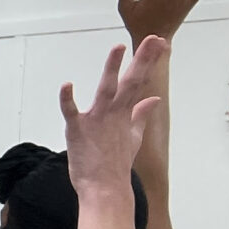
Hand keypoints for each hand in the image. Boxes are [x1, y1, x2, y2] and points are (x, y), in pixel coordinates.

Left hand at [60, 36, 165, 204]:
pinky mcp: (77, 130)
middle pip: (130, 82)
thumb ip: (140, 115)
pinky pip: (71, 111)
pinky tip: (67, 84)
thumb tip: (153, 100)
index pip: (139, 82)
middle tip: (154, 39)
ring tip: (119, 47)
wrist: (104, 188)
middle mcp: (112, 113)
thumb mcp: (133, 136)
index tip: (161, 44)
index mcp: (124, 113)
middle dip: (142, 60)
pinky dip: (68, 99)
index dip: (148, 61)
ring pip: (106, 90)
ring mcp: (96, 120)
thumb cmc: (116, 164)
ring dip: (112, 69)